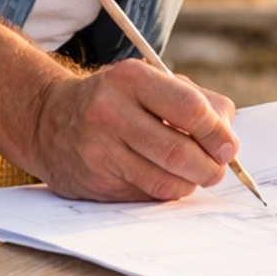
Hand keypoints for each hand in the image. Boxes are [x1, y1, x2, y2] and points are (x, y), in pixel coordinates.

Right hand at [26, 58, 241, 200]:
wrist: (48, 119)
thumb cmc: (115, 99)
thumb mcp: (150, 82)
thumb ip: (196, 102)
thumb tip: (227, 140)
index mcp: (131, 79)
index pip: (190, 109)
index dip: (217, 134)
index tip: (228, 147)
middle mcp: (111, 112)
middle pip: (180, 152)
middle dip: (210, 167)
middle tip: (216, 169)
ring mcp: (100, 150)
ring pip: (166, 181)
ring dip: (190, 183)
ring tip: (191, 174)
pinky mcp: (96, 182)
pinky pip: (147, 196)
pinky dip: (164, 192)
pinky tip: (160, 178)